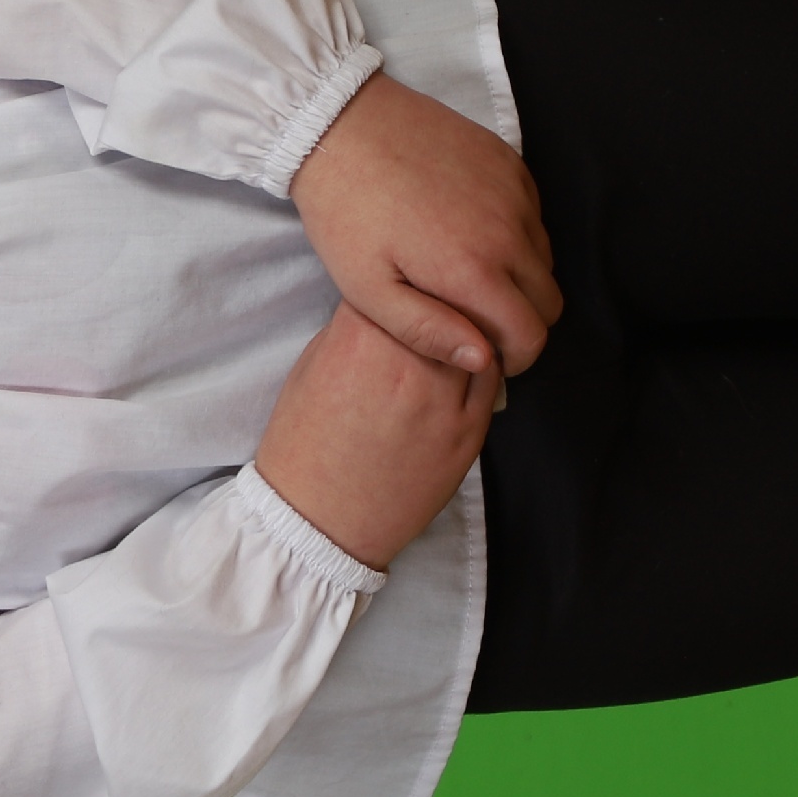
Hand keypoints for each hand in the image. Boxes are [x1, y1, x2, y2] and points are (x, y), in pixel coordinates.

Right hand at [248, 304, 499, 569]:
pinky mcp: (467, 433)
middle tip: (434, 297)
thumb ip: (355, 328)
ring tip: (454, 327)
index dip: (401, 279)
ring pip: (477, 335)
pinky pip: (492, 380)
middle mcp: (407, 365)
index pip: (399, 282)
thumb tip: (391, 305)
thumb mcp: (313, 365)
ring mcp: (443, 400)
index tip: (399, 283)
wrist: (319, 517)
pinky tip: (468, 363)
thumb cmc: (305, 442)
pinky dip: (484, 364)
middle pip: (445, 301)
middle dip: (440, 296)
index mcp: (359, 341)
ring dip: (468, 325)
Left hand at [288, 71, 561, 378]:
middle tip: (479, 323)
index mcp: (474, 270)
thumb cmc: (345, 214)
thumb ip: (428, 332)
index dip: (515, 358)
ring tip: (468, 277)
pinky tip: (468, 233)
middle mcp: (508, 231)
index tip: (488, 358)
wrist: (338, 126)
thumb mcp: (368, 290)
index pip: (532, 335)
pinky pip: (534, 215)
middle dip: (523, 322)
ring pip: (545, 258)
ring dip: (519, 278)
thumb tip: (484, 361)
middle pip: (549, 301)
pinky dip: (516, 234)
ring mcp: (514, 192)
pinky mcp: (510, 162)